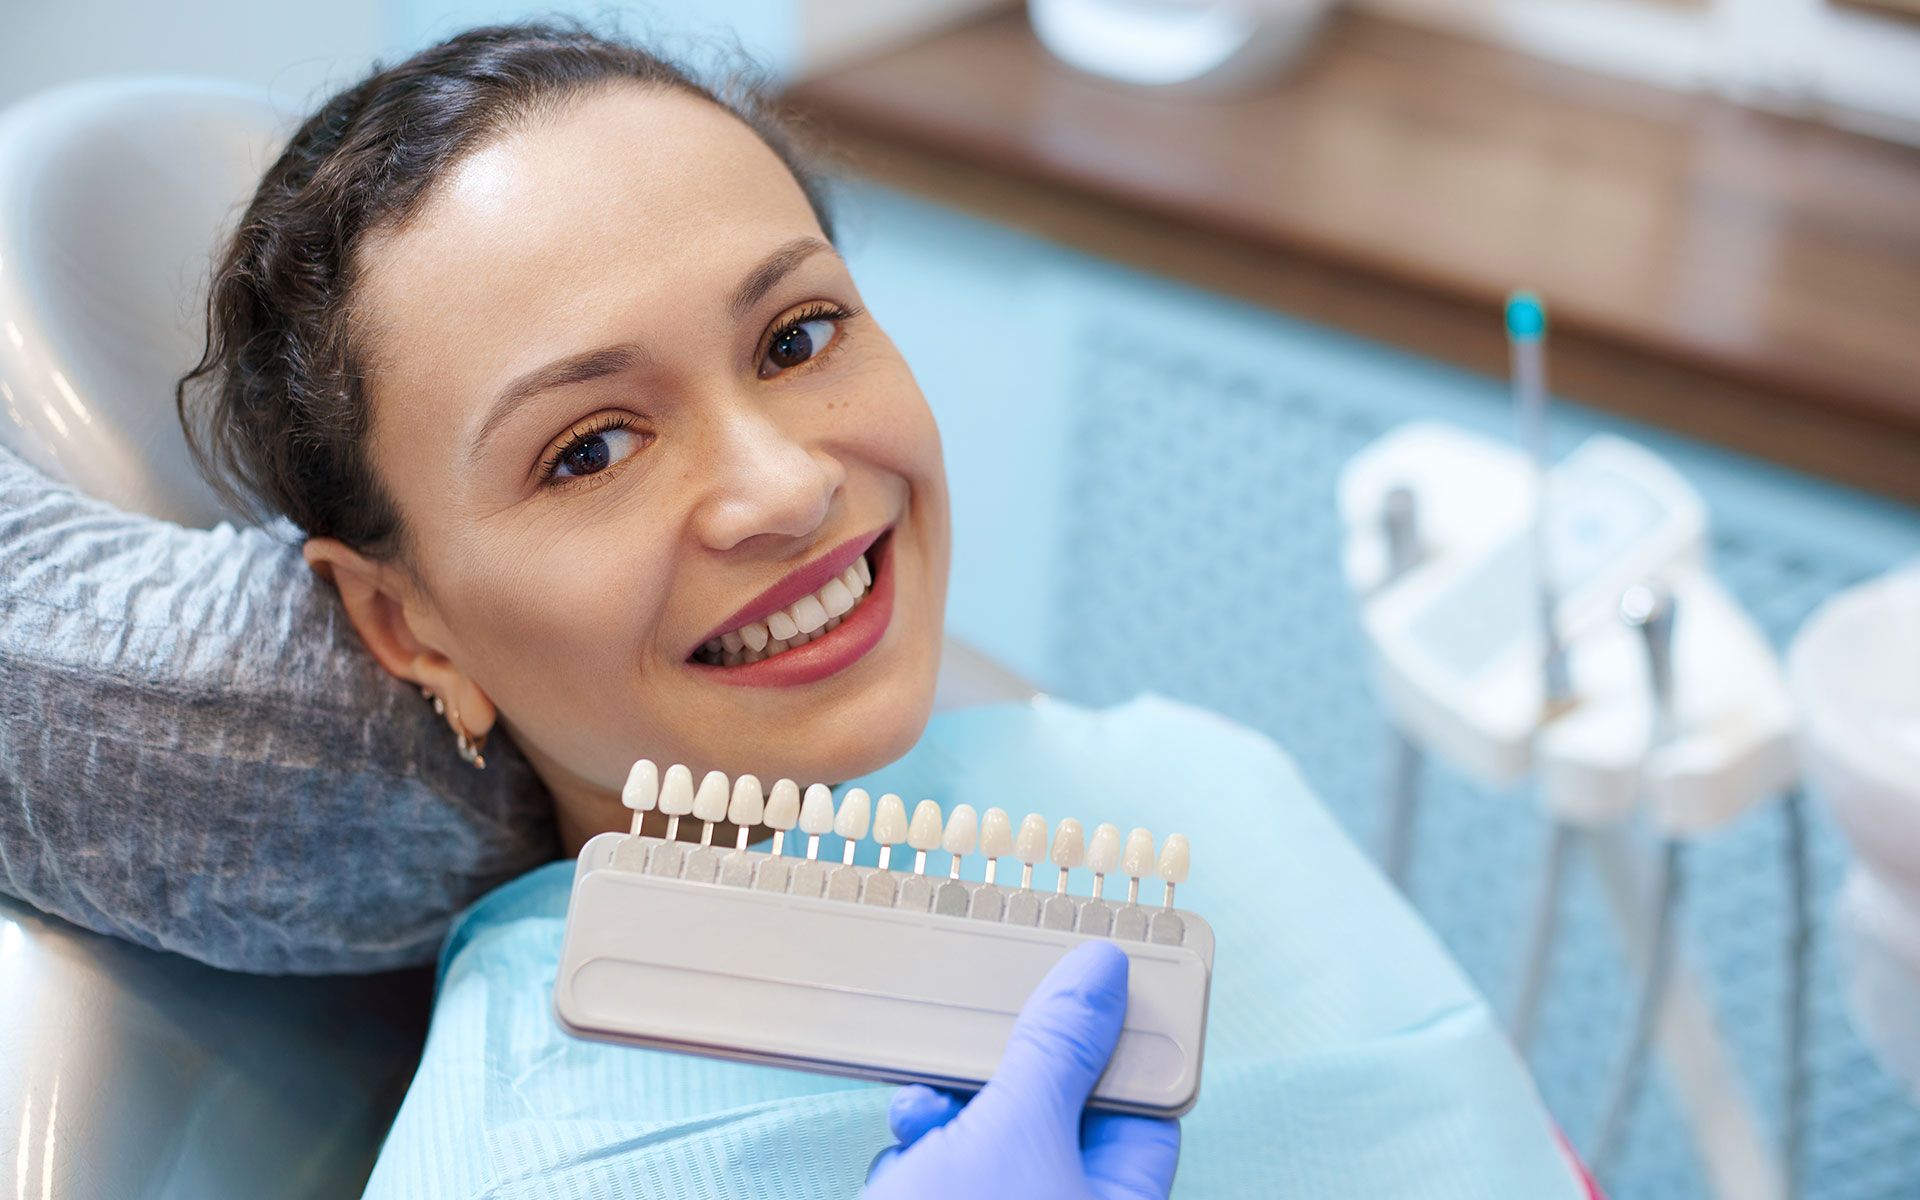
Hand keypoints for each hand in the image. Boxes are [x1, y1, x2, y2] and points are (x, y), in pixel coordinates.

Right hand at [863, 940, 1180, 1199]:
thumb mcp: (1015, 1132)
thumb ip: (1057, 1048)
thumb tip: (1105, 971)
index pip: (1142, 1108)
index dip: (1112, 1045)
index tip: (1081, 985)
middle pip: (1055, 1115)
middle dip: (1006, 1077)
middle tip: (979, 1038)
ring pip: (987, 1140)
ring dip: (947, 1115)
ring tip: (923, 1118)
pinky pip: (941, 1174)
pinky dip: (916, 1158)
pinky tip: (900, 1168)